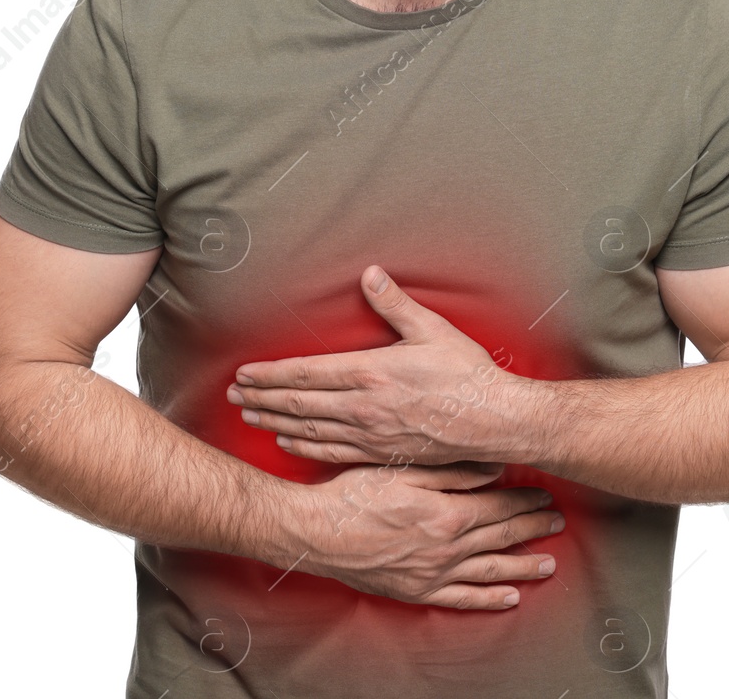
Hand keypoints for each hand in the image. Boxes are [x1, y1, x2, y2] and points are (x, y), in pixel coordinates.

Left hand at [227, 266, 529, 466]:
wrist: (495, 421)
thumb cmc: (466, 374)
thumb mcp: (432, 330)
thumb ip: (396, 303)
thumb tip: (370, 274)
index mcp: (371, 372)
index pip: (307, 374)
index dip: (271, 375)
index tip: (244, 374)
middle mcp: (363, 406)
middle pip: (299, 404)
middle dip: (262, 398)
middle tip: (233, 396)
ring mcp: (370, 434)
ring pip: (310, 430)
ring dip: (275, 423)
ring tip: (250, 416)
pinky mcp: (382, 453)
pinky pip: (333, 452)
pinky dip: (305, 447)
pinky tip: (288, 443)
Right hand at [290, 459, 562, 609]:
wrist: (316, 532)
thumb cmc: (354, 494)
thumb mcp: (403, 468)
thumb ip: (452, 470)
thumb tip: (494, 468)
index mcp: (446, 513)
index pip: (497, 504)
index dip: (524, 498)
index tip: (544, 493)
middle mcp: (446, 548)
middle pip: (500, 536)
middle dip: (531, 527)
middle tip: (556, 522)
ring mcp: (433, 574)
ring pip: (490, 570)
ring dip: (522, 565)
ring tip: (548, 563)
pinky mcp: (417, 592)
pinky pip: (463, 599)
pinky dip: (489, 599)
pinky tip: (509, 597)